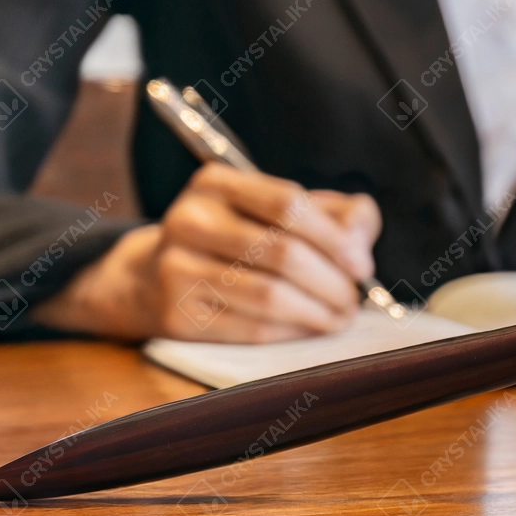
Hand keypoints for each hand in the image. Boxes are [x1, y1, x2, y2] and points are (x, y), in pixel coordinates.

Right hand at [32, 164, 381, 342]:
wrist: (152, 278)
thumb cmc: (236, 239)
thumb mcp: (277, 211)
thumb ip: (333, 213)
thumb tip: (361, 234)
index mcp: (215, 183)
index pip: (287, 204)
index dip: (335, 237)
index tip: (362, 264)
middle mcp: (189, 220)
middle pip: (283, 253)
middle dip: (333, 281)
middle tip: (355, 298)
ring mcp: (176, 269)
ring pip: (270, 296)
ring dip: (319, 312)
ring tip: (341, 316)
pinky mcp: (176, 315)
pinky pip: (251, 328)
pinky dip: (293, 332)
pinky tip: (312, 328)